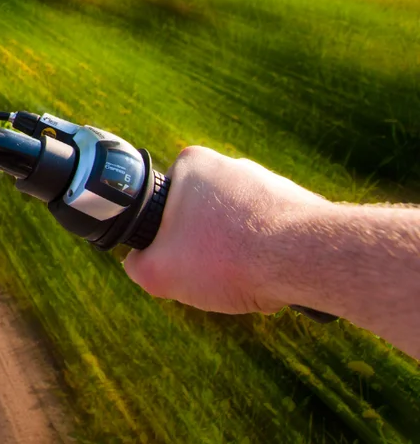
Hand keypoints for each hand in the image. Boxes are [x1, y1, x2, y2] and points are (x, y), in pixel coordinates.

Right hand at [122, 146, 327, 313]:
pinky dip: (270, 259)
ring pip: (239, 229)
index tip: (178, 259)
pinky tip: (274, 278)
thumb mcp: (157, 271)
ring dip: (240, 256)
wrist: (307, 259)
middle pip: (203, 218)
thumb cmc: (227, 257)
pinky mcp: (301, 205)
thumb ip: (137, 265)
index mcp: (192, 165)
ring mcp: (269, 183)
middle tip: (211, 273)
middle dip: (205, 248)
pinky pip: (273, 237)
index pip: (164, 203)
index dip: (165, 238)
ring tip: (247, 280)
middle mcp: (232, 165)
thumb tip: (140, 263)